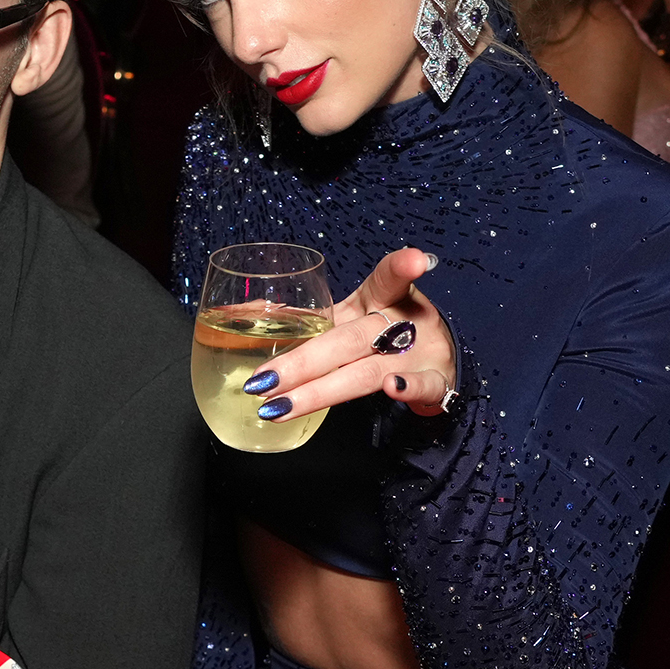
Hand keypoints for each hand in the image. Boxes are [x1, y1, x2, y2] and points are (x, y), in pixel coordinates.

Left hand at [245, 248, 457, 420]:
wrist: (436, 362)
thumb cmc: (380, 333)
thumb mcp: (349, 316)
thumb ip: (302, 316)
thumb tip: (233, 314)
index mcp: (378, 300)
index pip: (386, 278)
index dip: (398, 268)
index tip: (413, 261)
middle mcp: (399, 324)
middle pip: (348, 339)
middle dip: (302, 362)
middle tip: (261, 381)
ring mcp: (417, 355)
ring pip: (367, 371)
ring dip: (323, 390)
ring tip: (280, 407)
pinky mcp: (433, 382)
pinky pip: (422, 387)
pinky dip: (409, 389)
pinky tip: (392, 390)